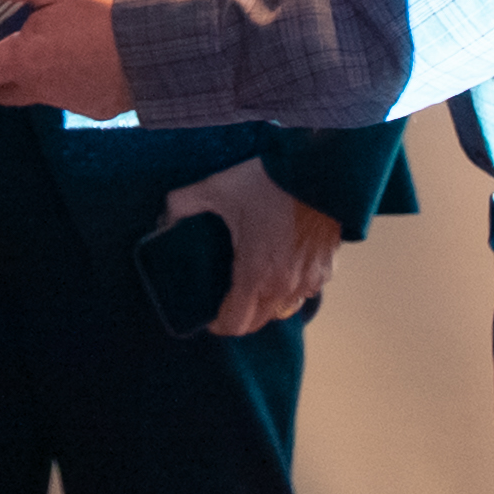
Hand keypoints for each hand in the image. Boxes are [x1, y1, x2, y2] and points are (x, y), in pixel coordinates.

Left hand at [0, 0, 133, 117]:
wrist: (163, 39)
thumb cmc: (105, 8)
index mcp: (25, 61)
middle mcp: (43, 89)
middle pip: (2, 88)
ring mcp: (72, 102)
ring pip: (38, 91)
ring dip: (35, 71)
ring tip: (56, 40)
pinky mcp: (98, 108)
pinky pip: (71, 94)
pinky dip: (69, 77)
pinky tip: (86, 54)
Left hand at [163, 162, 341, 334]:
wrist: (317, 169)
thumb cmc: (267, 182)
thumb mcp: (216, 188)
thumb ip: (183, 204)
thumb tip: (165, 217)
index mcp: (255, 275)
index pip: (235, 324)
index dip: (217, 324)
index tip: (208, 314)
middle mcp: (284, 287)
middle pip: (259, 322)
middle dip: (241, 316)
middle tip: (227, 297)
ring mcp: (309, 280)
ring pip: (284, 309)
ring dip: (267, 305)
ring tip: (254, 285)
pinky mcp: (327, 268)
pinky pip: (306, 292)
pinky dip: (292, 289)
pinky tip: (283, 269)